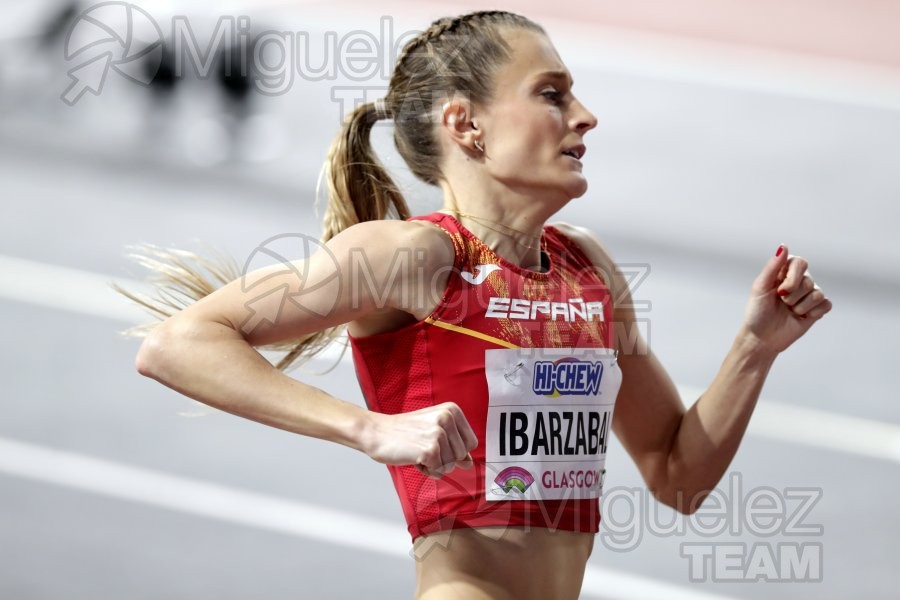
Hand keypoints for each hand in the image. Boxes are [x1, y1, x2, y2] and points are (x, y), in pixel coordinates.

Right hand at [362, 402, 478, 477]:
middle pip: (462, 456)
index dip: (454, 450)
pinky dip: (426, 470)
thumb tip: (469, 463)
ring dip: (434, 465)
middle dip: (444, 459)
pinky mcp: (430, 450)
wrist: (377, 432)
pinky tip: (414, 458)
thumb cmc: (404, 432)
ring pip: (451, 466)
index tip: (436, 442)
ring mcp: (439, 434)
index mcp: (452, 410)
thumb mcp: (433, 431)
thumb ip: (454, 446)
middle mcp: (447, 418)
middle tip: (423, 446)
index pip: (471, 443)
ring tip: (417, 450)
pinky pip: (438, 472)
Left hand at [741, 244, 832, 355]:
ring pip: (818, 293)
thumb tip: (784, 246)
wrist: (762, 338)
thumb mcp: (760, 287)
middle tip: (781, 303)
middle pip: (808, 280)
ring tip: (789, 311)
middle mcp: (798, 282)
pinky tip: (801, 317)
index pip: (800, 262)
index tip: (780, 291)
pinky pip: (826, 304)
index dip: (793, 277)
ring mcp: (808, 296)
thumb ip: (773, 266)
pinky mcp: (816, 309)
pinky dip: (813, 312)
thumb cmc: (757, 312)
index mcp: (784, 273)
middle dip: (793, 295)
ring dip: (800, 306)